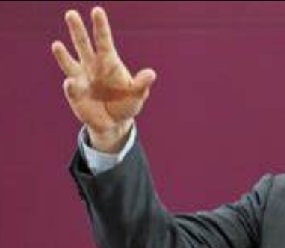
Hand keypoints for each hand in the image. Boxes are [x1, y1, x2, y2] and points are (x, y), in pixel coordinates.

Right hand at [51, 6, 155, 152]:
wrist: (114, 123)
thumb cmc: (127, 104)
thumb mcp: (137, 95)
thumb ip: (142, 84)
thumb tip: (151, 74)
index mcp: (109, 62)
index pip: (103, 40)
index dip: (100, 26)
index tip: (97, 11)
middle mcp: (92, 66)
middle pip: (83, 44)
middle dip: (77, 30)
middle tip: (71, 13)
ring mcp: (81, 78)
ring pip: (69, 63)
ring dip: (63, 54)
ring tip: (57, 45)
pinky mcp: (75, 94)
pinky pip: (72, 88)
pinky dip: (71, 86)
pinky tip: (71, 83)